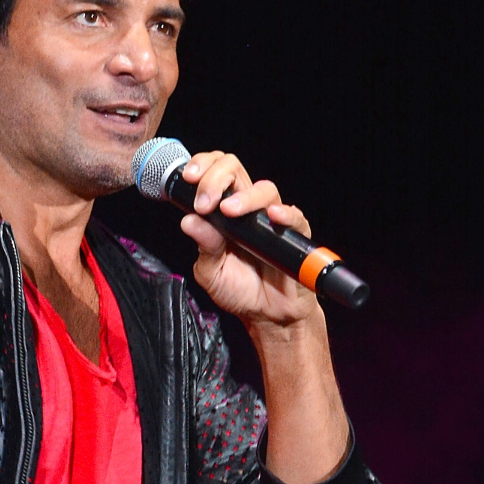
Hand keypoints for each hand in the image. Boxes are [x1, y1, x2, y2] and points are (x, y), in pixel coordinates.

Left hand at [178, 151, 323, 331]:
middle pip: (235, 170)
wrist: (268, 316)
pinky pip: (294, 217)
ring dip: (244, 197)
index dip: (202, 167)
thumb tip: (189, 221)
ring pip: (264, 189)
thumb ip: (203, 246)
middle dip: (215, 177)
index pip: (214, 173)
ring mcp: (271, 220)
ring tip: (228, 211)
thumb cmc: (240, 290)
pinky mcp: (294, 235)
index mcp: (223, 212)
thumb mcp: (210, 271)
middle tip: (204, 203)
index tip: (189, 179)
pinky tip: (272, 216)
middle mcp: (247, 210)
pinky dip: (284, 213)